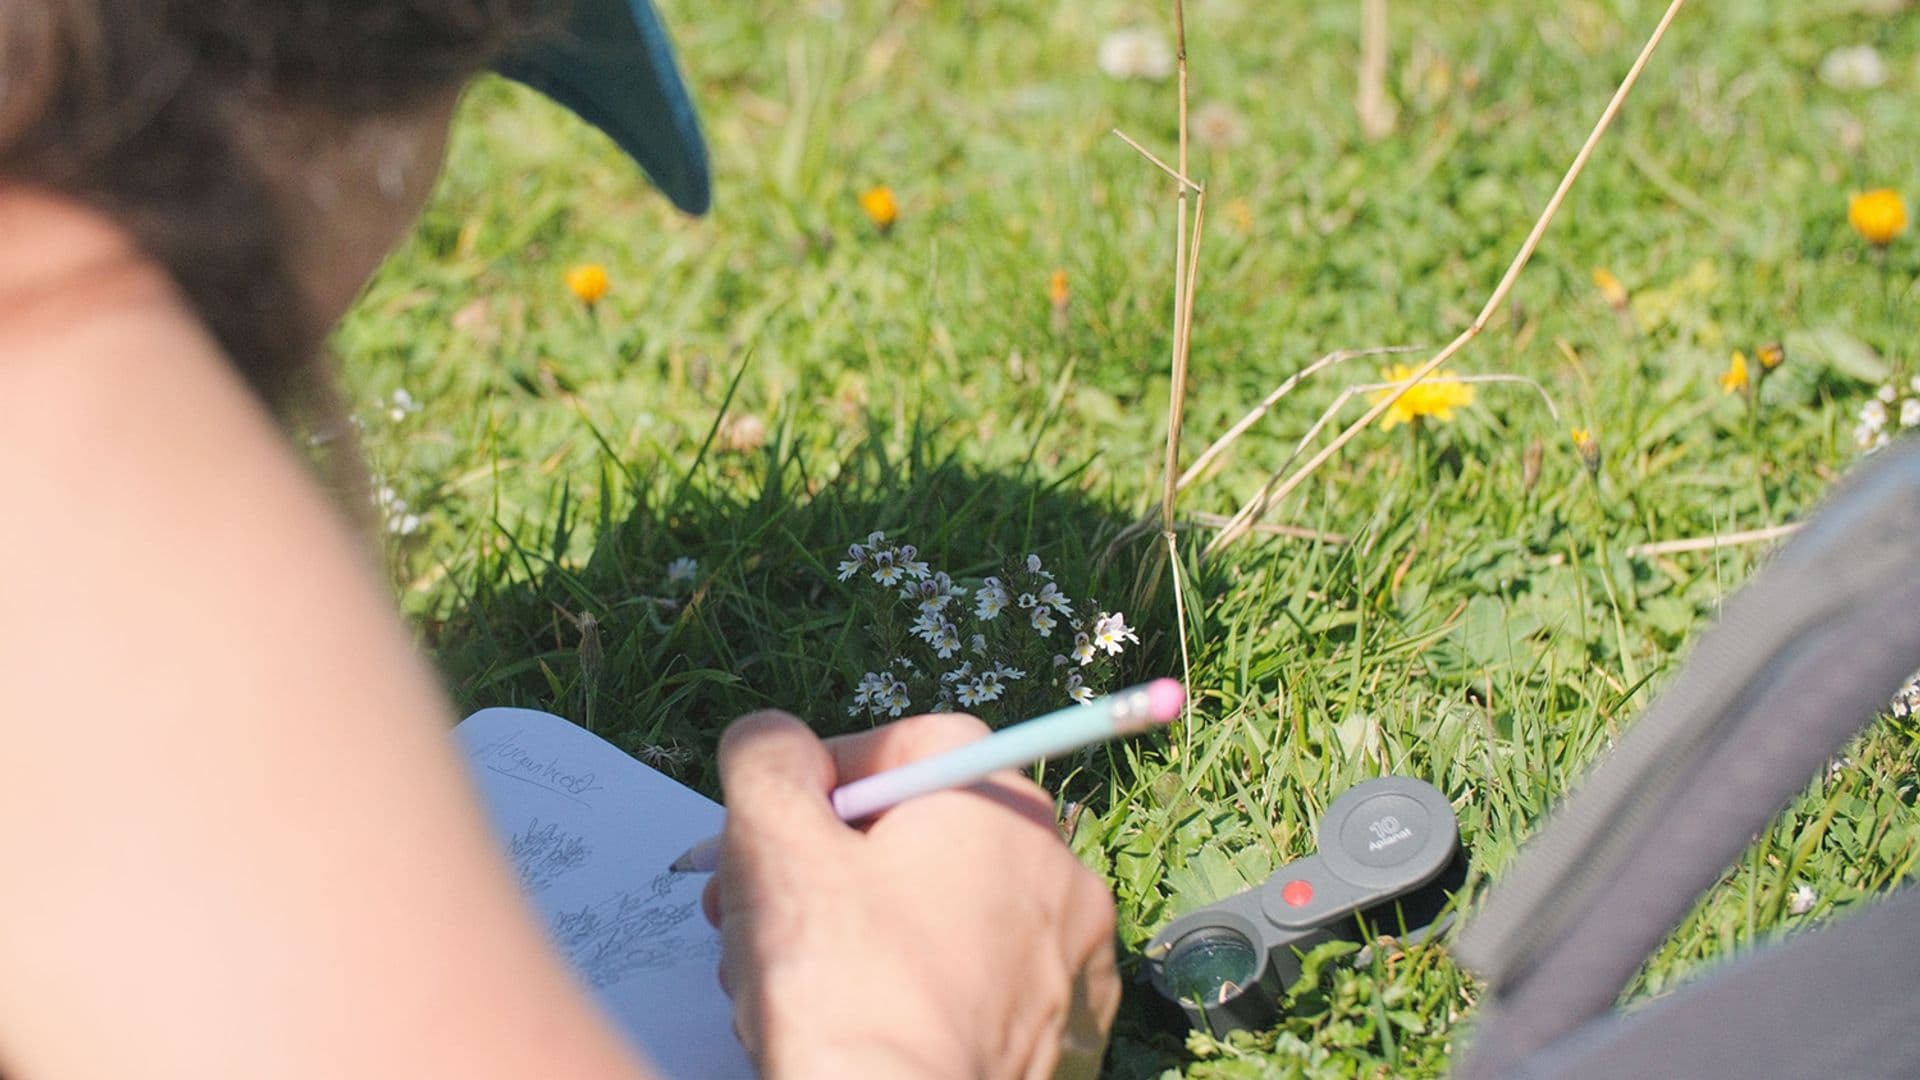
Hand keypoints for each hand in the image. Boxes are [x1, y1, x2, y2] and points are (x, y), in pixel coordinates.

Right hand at [704, 710, 1118, 1078]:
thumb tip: (775, 740)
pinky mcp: (1066, 1042)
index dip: (824, 778)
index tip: (772, 831)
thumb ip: (767, 761)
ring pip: (946, 917)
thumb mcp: (774, 847)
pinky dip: (921, 997)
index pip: (910, 745)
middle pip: (925, 834)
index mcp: (1004, 806)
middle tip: (756, 910)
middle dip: (830, 864)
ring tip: (796, 985)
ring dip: (864, 933)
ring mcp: (1072, 965)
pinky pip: (980, 990)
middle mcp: (1060, 873)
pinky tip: (862, 1029)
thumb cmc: (844, 993)